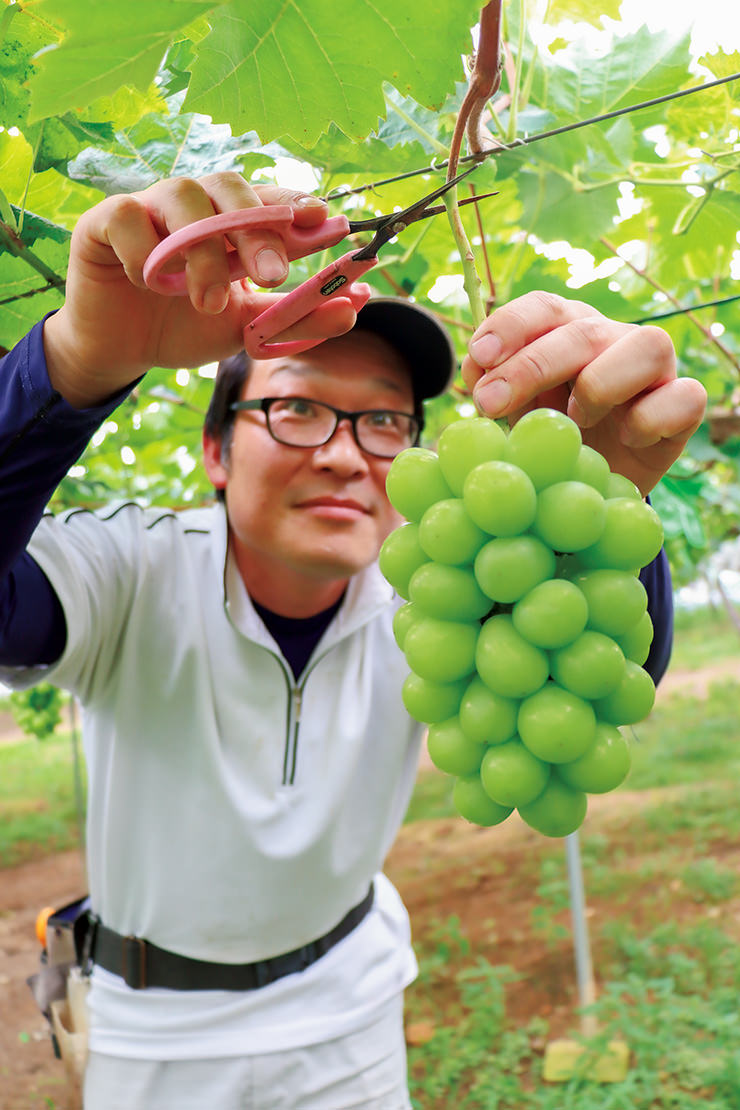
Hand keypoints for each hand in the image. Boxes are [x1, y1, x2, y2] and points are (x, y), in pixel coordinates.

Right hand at [43, 173, 356, 406]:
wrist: (125, 350)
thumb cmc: (186, 327)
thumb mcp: (247, 328)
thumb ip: (296, 318)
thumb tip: (354, 309)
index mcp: (233, 223)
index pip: (269, 200)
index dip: (296, 204)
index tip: (324, 220)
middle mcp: (196, 204)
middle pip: (231, 190)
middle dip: (257, 230)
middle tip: (272, 276)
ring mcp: (151, 206)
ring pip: (184, 196)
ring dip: (202, 252)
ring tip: (208, 301)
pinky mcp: (106, 220)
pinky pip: (129, 217)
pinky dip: (143, 251)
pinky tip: (147, 284)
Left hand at [461, 291, 706, 494]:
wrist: (594, 487)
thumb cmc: (552, 438)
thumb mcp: (514, 413)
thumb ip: (492, 387)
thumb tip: (475, 368)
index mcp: (567, 331)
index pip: (544, 307)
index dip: (511, 325)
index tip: (479, 356)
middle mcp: (613, 339)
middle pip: (582, 331)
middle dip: (531, 366)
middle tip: (489, 403)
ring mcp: (655, 370)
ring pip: (647, 346)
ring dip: (599, 385)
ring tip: (573, 422)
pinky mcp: (683, 406)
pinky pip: (684, 398)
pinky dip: (649, 420)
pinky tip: (625, 440)